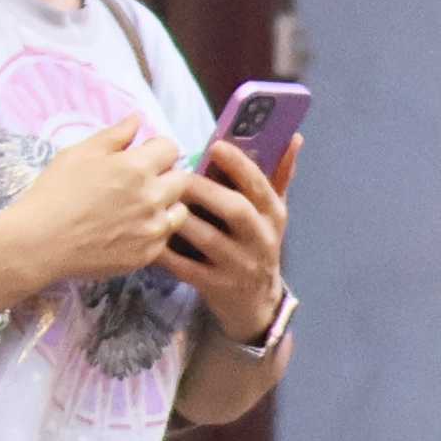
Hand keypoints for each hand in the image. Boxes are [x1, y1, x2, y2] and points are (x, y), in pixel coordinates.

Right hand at [0, 116, 189, 299]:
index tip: (141, 155)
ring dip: (165, 204)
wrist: (40, 242)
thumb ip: (114, 135)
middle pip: (181, 178)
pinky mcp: (150, 253)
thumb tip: (138, 118)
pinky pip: (166, 236)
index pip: (171, 148)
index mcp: (136, 167)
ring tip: (136, 206)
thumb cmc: (55, 192)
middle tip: (137, 182)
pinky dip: (153, 229)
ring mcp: (154, 228)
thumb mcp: (79, 153)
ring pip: (180, 209)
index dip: (156, 149)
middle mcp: (153, 197)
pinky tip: (128, 228)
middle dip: (164, 175)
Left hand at [156, 137, 288, 344]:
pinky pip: (186, 267)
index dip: (240, 166)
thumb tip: (294, 136)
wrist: (255, 303)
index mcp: (273, 216)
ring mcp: (239, 265)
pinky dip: (166, 252)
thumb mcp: (272, 214)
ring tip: (156, 201)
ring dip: (181, 219)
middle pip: (236, 210)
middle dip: (204, 190)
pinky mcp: (216, 286)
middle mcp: (261, 240)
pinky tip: (147, 237)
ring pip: (208, 239)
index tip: (217, 146)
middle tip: (175, 175)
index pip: (261, 187)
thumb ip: (278, 176)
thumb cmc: (256, 245)